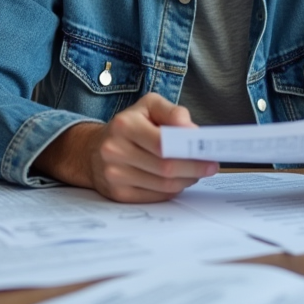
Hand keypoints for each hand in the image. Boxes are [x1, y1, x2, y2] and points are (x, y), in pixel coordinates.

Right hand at [33, 93, 218, 202]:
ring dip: (186, 180)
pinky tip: (178, 180)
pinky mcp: (118, 194)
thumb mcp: (148, 106)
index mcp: (124, 125)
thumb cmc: (128, 125)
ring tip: (196, 172)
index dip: (189, 151)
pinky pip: (156, 196)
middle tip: (210, 166)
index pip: (162, 143)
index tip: (209, 153)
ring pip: (163, 185)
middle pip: (165, 168)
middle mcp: (115, 151)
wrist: (93, 150)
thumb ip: (172, 112)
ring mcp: (114, 175)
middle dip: (193, 168)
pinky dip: (172, 190)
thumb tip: (192, 131)